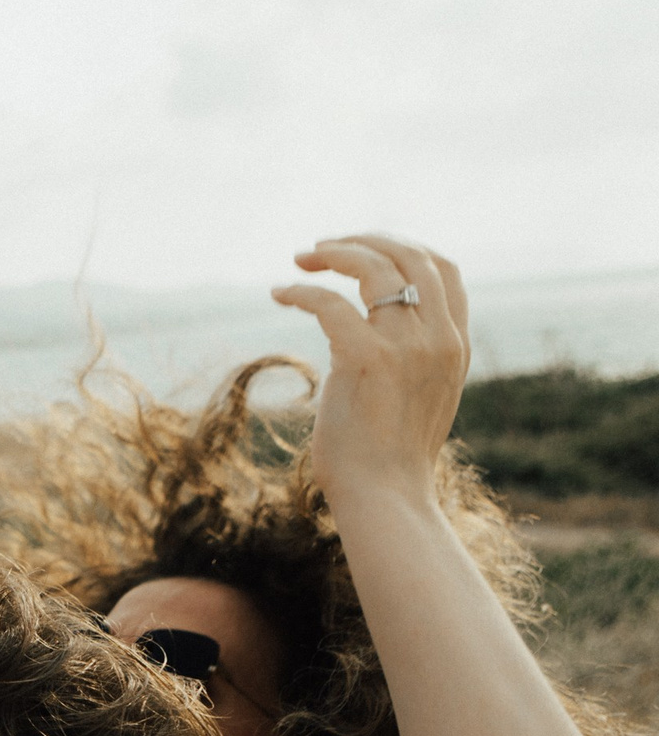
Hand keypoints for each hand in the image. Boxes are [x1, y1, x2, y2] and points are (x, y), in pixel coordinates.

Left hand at [271, 235, 470, 507]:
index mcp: (456, 345)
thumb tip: (374, 326)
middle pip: (410, 256)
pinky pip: (329, 303)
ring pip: (373, 269)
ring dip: (332, 254)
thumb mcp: (419, 394)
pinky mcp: (368, 360)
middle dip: (364, 240)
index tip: (365, 246)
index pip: (444, 269)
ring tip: (301, 258)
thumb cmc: (389, 453)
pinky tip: (280, 294)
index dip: (404, 246)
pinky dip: (300, 291)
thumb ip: (413, 354)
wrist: (385, 496)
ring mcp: (408, 347)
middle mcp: (440, 339)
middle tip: (322, 246)